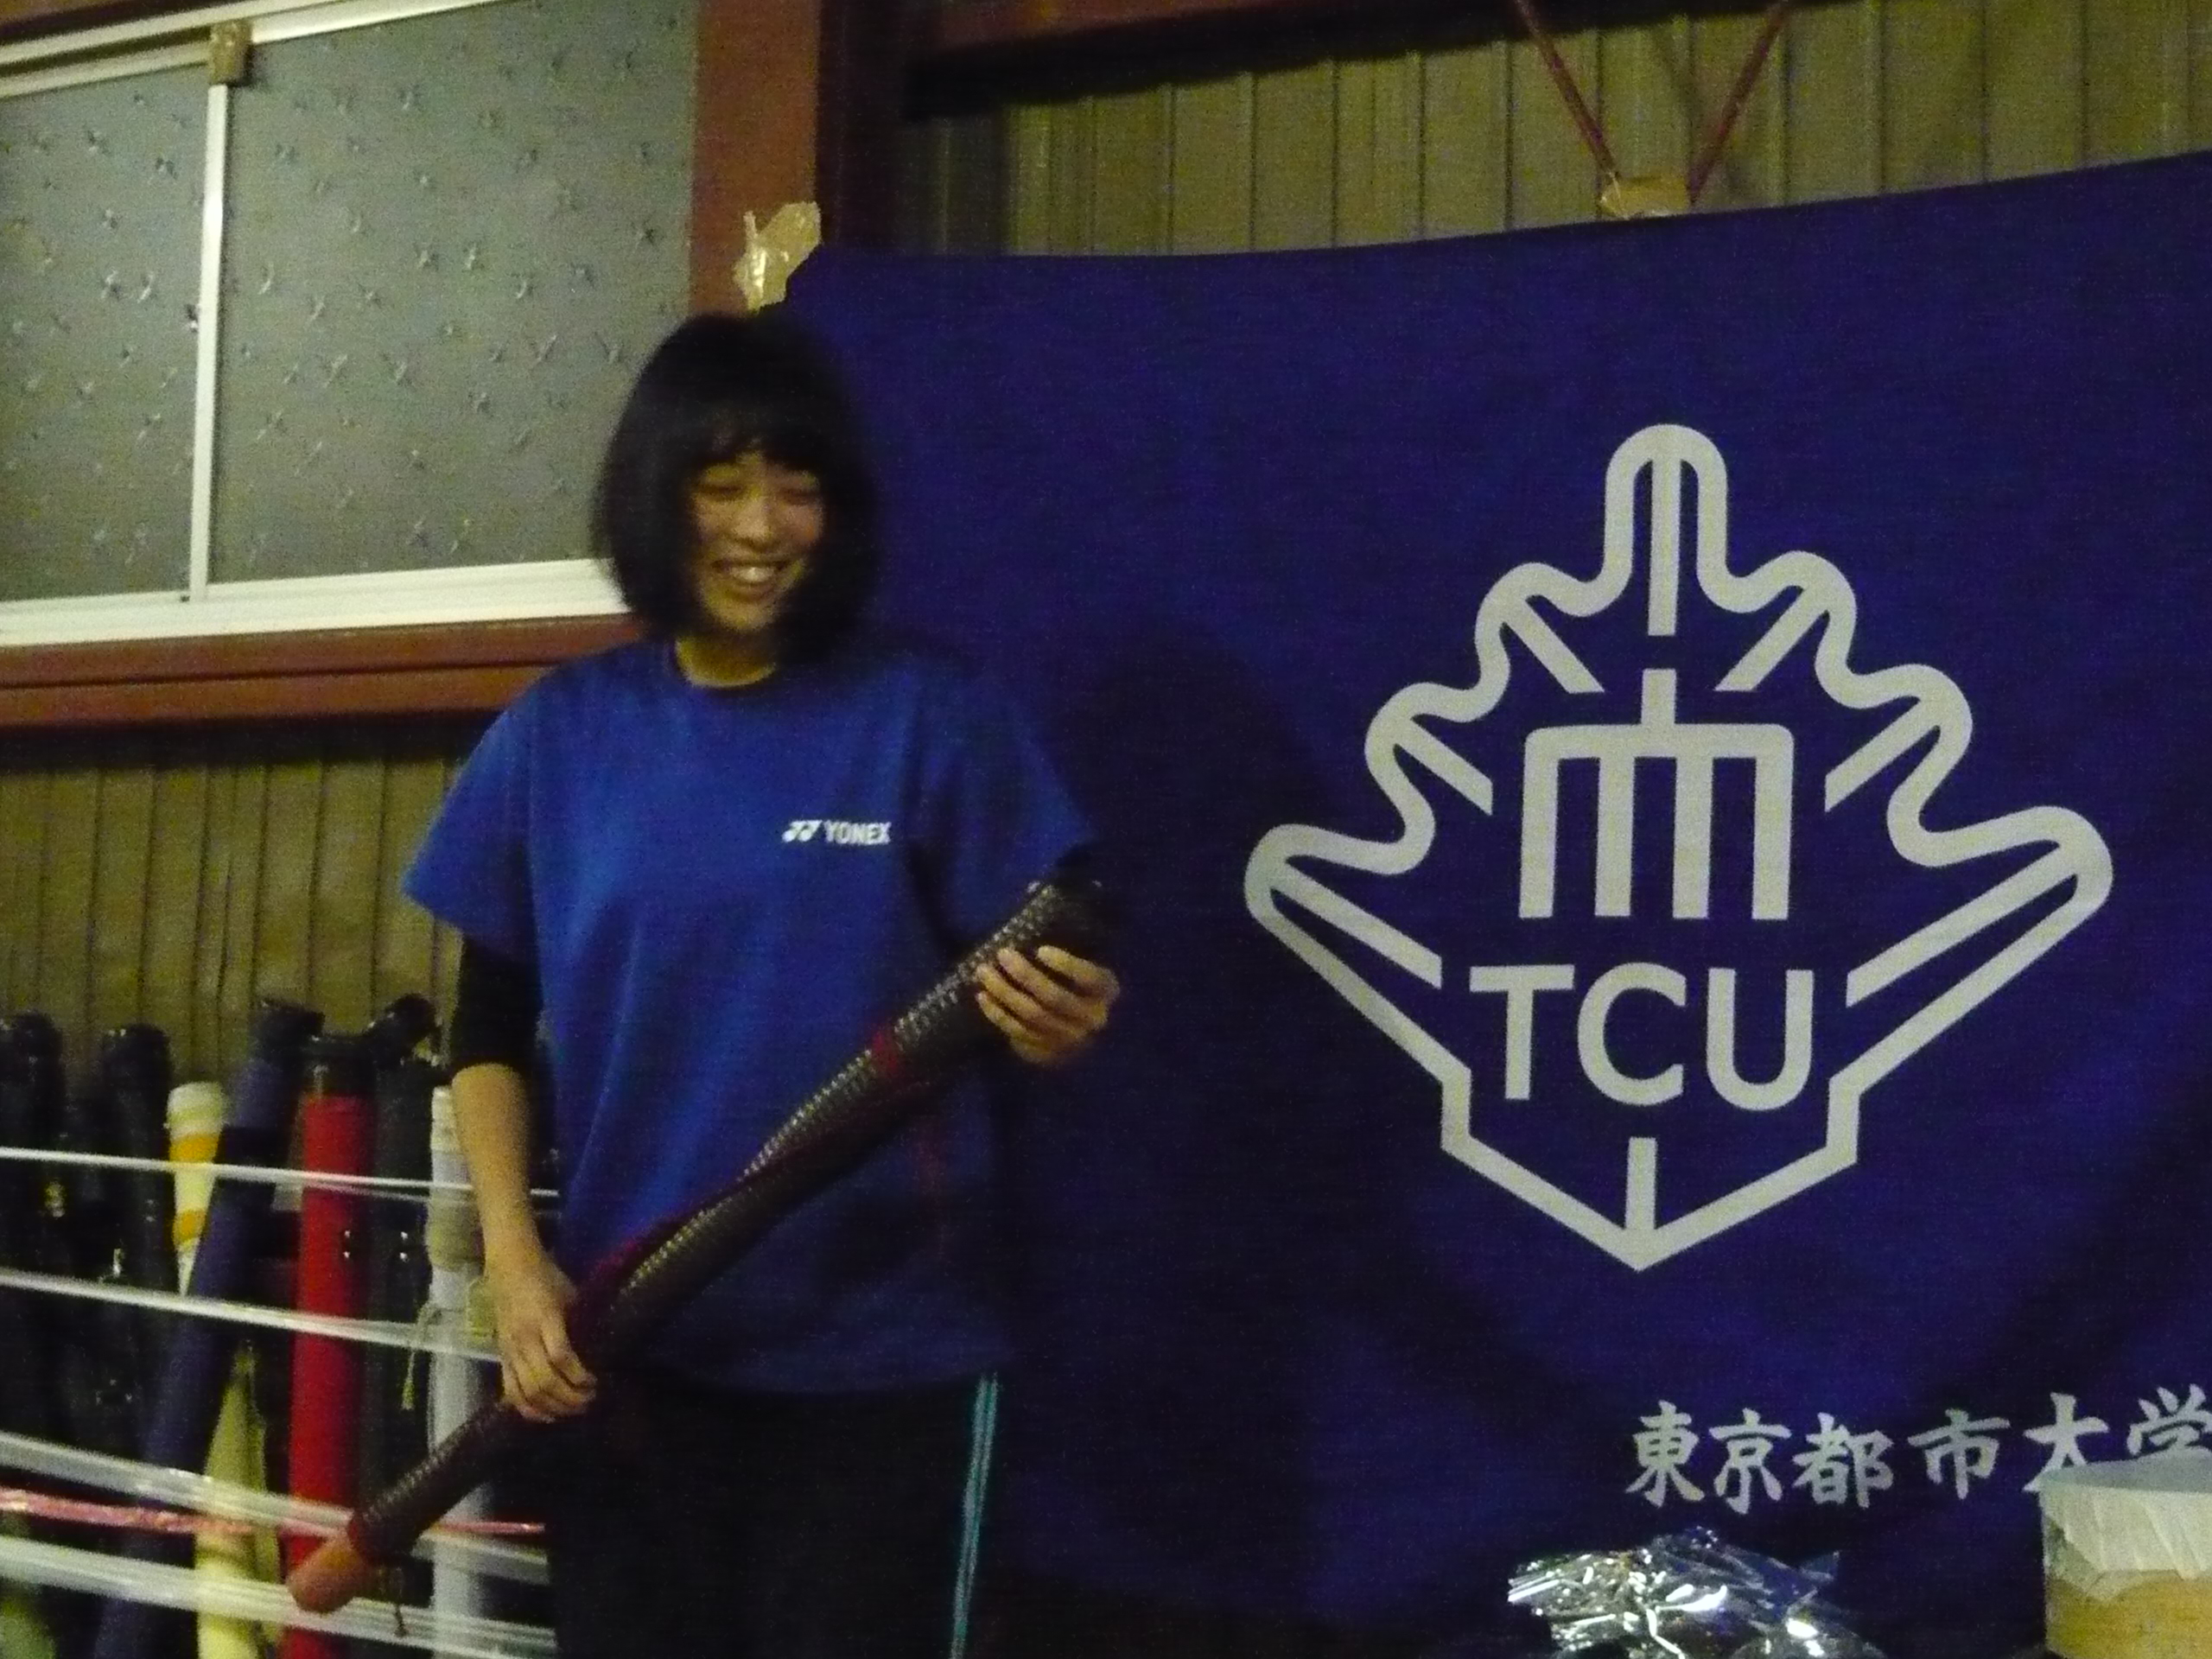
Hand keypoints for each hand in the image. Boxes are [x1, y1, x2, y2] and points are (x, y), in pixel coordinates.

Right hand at [483, 1245, 596, 1422]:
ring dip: (553, 1406)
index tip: (596, 1381)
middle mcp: (525, 1338)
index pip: (560, 1356)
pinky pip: (510, 1391)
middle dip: (570, 1397)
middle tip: (590, 1401)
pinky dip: (528, 1409)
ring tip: (574, 1410)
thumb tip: (603, 1348)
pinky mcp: (502, 1358)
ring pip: (528, 1390)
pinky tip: (547, 1416)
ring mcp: (510, 1350)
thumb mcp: (570, 1294)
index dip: (580, 1375)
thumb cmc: (547, 1278)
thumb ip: (582, 1321)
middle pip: (545, 1380)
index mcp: (545, 1318)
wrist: (510, 1268)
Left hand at [975, 944, 1118, 1066]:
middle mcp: (1091, 1019)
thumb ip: (1068, 946)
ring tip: (983, 971)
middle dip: (1025, 975)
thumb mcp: (1082, 961)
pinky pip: (1018, 1033)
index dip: (1066, 965)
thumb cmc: (1075, 979)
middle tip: (1003, 954)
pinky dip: (997, 1014)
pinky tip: (982, 996)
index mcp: (1106, 991)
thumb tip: (1032, 921)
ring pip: (1032, 1016)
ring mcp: (1069, 1040)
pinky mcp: (1047, 1052)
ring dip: (1004, 993)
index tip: (1040, 949)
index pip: (1089, 979)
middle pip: (1055, 998)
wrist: (1075, 1024)